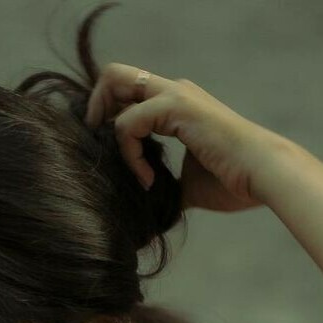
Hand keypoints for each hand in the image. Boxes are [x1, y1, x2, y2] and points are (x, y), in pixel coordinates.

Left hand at [84, 64, 283, 211]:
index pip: (125, 94)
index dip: (108, 119)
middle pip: (114, 75)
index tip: (111, 158)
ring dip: (112, 138)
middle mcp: (172, 91)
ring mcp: (174, 94)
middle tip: (102, 150)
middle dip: (96, 110)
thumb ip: (164, 186)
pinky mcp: (175, 106)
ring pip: (114, 87)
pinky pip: (128, 122)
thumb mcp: (187, 185)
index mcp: (175, 104)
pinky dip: (129, 154)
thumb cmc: (231, 182)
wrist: (261, 175)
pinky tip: (148, 180)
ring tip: (138, 176)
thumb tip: (148, 211)